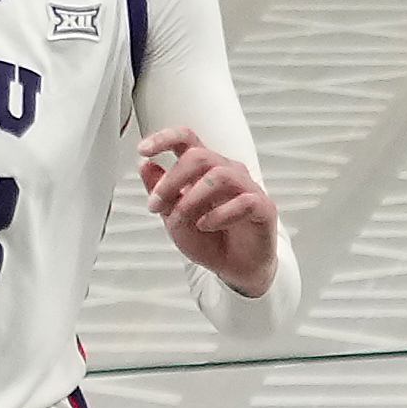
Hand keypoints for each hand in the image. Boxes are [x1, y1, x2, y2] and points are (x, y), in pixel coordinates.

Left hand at [137, 125, 277, 290]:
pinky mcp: (263, 207)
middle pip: (199, 156)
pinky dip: (219, 215)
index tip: (143, 149)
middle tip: (155, 204)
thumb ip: (161, 193)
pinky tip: (206, 225)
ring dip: (192, 198)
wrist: (234, 268)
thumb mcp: (173, 218)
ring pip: (219, 176)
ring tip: (180, 218)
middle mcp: (226, 171)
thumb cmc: (208, 240)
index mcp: (203, 169)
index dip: (165, 138)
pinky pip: (244, 201)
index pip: (187, 139)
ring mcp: (247, 188)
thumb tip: (144, 165)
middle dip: (172, 180)